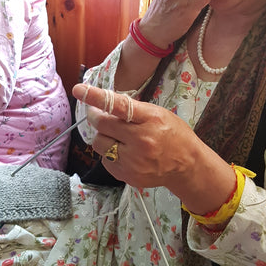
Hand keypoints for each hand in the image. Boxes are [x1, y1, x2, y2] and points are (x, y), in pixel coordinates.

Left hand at [72, 83, 235, 213]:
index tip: (79, 89)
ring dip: (103, 137)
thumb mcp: (158, 114)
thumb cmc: (173, 134)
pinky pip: (105, 160)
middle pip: (102, 125)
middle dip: (96, 117)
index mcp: (150, 120)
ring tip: (117, 136)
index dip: (95, 96)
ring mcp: (133, 161)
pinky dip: (110, 153)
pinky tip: (124, 152)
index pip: (118, 105)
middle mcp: (141, 140)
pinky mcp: (127, 175)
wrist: (187, 166)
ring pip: (99, 144)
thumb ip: (132, 110)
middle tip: (98, 114)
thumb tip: (104, 106)